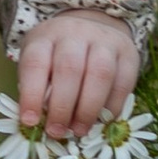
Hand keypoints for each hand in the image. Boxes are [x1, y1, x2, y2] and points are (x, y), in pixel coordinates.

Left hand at [15, 12, 141, 142]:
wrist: (93, 27)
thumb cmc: (57, 54)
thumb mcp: (41, 63)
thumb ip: (40, 89)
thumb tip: (42, 123)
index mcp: (46, 36)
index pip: (35, 63)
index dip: (31, 95)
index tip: (29, 122)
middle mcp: (75, 33)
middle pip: (69, 68)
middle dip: (62, 106)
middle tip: (57, 131)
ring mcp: (104, 41)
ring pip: (100, 73)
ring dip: (89, 108)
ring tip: (79, 130)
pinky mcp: (128, 53)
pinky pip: (123, 82)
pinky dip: (112, 107)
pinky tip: (102, 121)